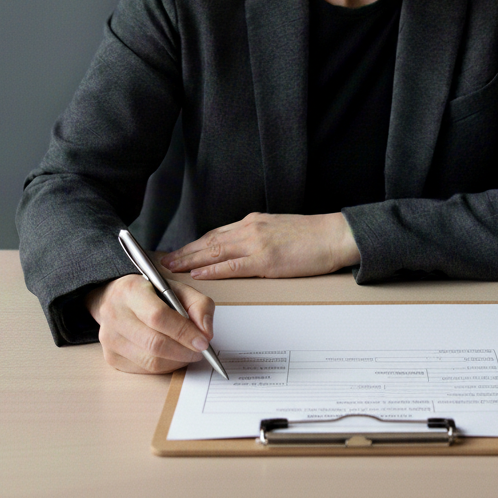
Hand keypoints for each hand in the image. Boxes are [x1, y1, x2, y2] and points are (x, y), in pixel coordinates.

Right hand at [85, 273, 214, 373]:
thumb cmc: (150, 293)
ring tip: (189, 353)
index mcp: (131, 291)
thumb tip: (206, 333)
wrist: (115, 298)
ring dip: (177, 361)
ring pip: (150, 361)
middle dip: (184, 351)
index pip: (158, 316)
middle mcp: (115, 315)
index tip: (204, 342)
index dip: (184, 332)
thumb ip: (198, 305)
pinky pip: (145, 370)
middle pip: (154, 343)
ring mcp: (110, 339)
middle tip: (200, 351)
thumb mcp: (177, 288)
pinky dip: (165, 367)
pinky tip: (173, 356)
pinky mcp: (111, 357)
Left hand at [160, 212, 360, 279]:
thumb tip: (242, 249)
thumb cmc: (312, 236)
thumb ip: (258, 237)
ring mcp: (256, 243)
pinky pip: (232, 265)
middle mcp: (250, 228)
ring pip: (214, 252)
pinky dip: (212, 270)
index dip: (194, 244)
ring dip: (190, 260)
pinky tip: (198, 275)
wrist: (334, 235)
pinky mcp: (265, 259)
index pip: (215, 233)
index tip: (179, 250)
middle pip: (208, 241)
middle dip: (184, 251)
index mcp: (253, 222)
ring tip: (171, 267)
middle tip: (163, 260)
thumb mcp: (278, 229)